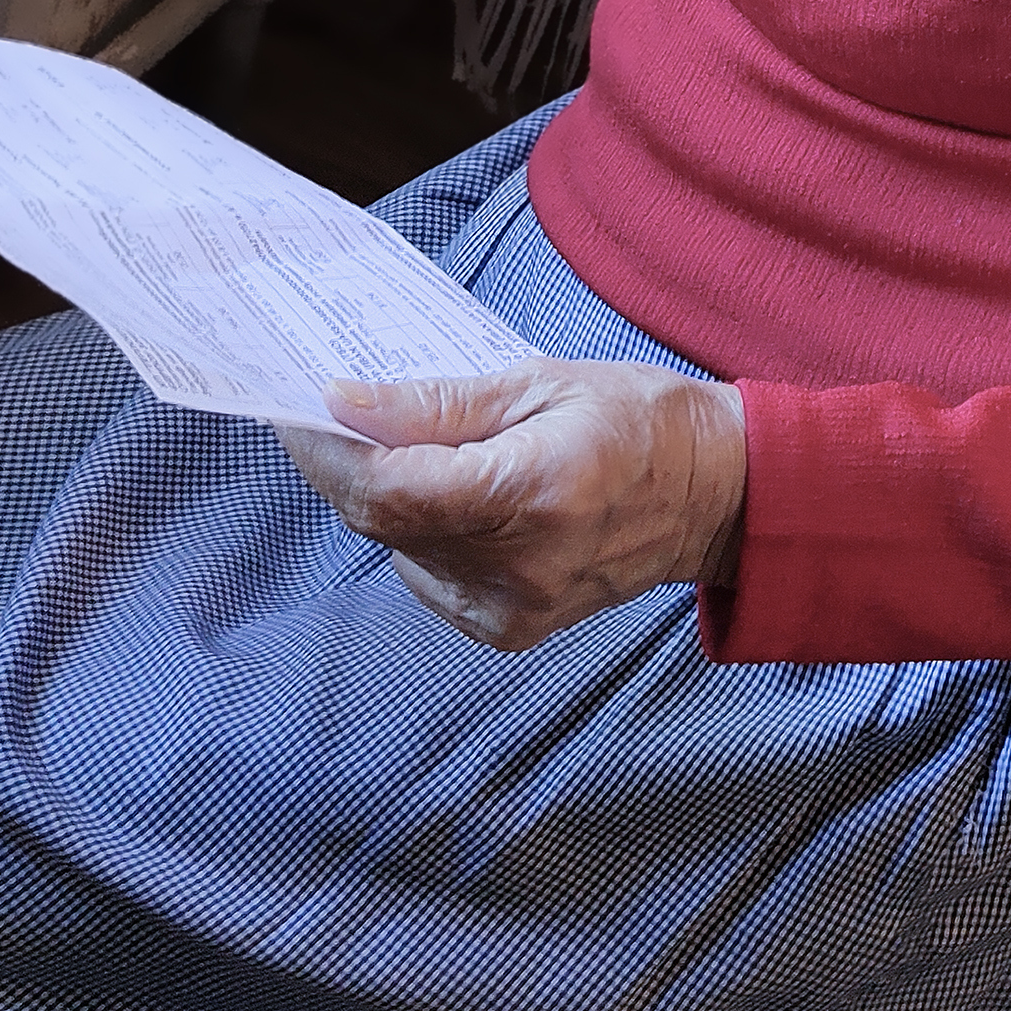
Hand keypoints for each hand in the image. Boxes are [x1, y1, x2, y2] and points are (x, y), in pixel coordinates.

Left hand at [279, 361, 747, 649]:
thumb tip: (347, 404)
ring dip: (384, 497)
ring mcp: (513, 606)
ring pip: (397, 549)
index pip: (390, 487)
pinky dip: (418, 535)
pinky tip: (452, 501)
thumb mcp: (542, 382)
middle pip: (382, 521)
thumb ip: (439, 404)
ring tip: (412, 449)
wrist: (713, 496)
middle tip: (334, 417)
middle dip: (344, 465)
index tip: (297, 408)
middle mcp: (521, 563)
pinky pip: (426, 576)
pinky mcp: (508, 628)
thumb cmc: (638, 422)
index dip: (327, 450)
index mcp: (535, 491)